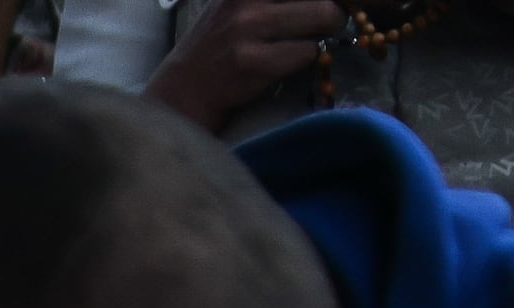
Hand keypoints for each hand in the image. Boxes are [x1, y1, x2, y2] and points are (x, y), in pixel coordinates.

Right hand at [148, 0, 341, 121]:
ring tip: (314, 40)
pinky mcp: (252, 63)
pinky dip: (309, 59)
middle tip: (329, 19)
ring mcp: (247, 30)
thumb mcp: (234, 4)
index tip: (330, 4)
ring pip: (322, 15)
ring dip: (326, 31)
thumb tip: (323, 2)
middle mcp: (244, 0)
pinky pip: (307, 52)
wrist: (181, 91)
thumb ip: (270, 0)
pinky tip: (292, 62)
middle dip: (332, 7)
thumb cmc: (213, 46)